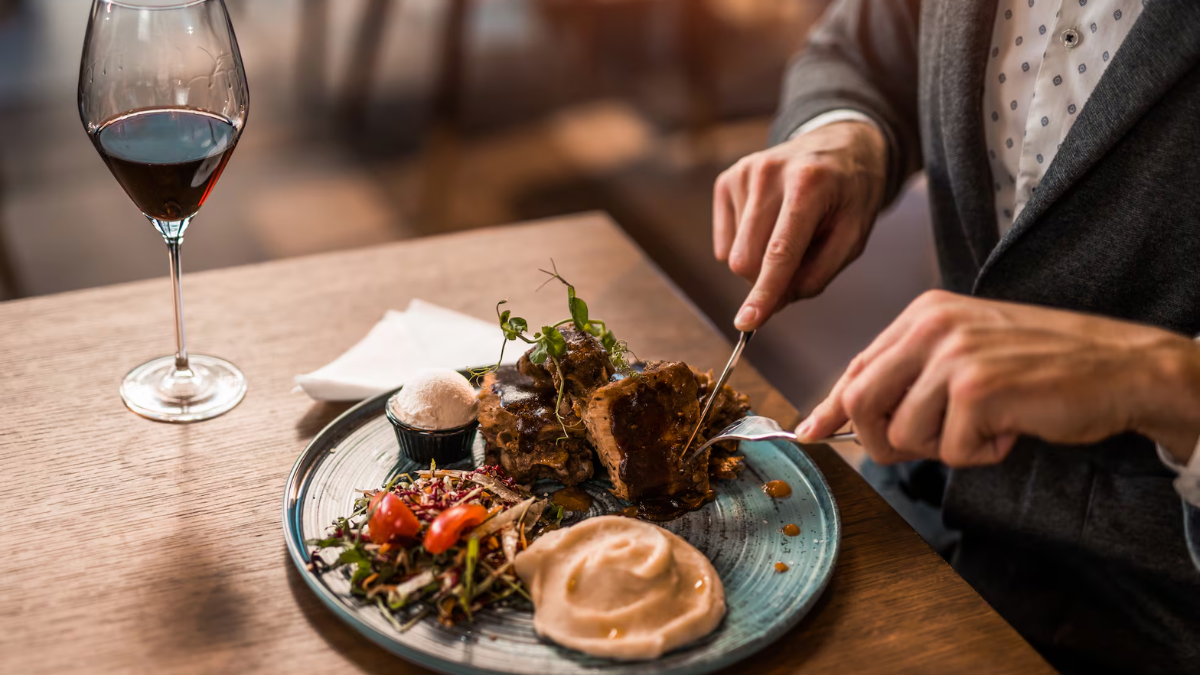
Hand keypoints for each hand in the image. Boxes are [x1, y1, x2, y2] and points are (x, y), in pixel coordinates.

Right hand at [713, 120, 887, 330]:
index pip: (779, 252)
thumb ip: (817, 274)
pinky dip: (746, 245)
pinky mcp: (727, 179)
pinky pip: (724, 242)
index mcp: (809, 185)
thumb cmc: (850, 194)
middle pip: (745, 260)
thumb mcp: (854, 236)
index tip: (746, 324)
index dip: (764, 292)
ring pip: (732, 255)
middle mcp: (769, 173)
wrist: (838, 145)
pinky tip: (770, 223)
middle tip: (798, 265)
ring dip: (760, 260)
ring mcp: (743, 173)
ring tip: (789, 233)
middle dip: (766, 280)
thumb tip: (773, 303)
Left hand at [796, 290, 1199, 466]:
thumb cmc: (1044, 366)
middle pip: (860, 401)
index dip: (830, 407)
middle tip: (925, 445)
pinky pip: (949, 449)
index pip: (857, 367)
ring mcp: (952, 354)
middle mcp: (930, 326)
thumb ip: (912, 376)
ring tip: (988, 424)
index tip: (809, 432)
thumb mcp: (967, 353)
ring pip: (904, 433)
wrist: (1120, 365)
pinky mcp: (976, 388)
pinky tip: (1010, 427)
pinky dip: (979, 453)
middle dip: (882, 441)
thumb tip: (848, 417)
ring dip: (945, 448)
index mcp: (923, 314)